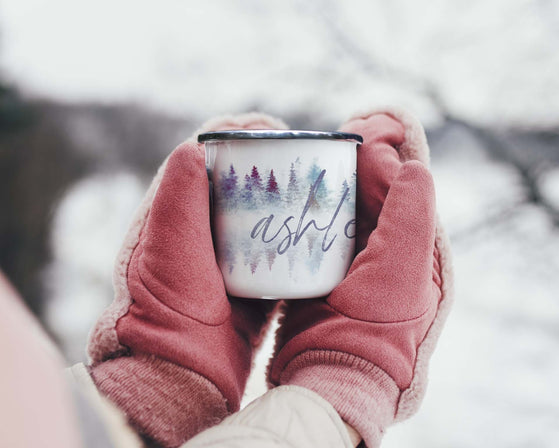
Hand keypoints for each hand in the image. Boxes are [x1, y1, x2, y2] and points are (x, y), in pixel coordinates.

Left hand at [88, 113, 286, 447]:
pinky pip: (275, 244)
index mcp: (175, 209)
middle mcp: (201, 226)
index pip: (210, 153)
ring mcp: (227, 252)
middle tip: (307, 161)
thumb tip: (195, 146)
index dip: (243, 134)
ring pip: (262, 209)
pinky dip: (293, 232)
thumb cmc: (164, 308)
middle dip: (275, 162)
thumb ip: (177, 198)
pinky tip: (317, 228)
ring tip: (318, 188)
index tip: (278, 132)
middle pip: (242, 177)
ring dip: (288, 196)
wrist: (175, 368)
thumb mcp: (167, 249)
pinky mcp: (249, 277)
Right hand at [268, 110, 452, 446]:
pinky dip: (299, 212)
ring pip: (334, 210)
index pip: (394, 188)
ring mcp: (345, 263)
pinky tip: (281, 199)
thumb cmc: (375, 326)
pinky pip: (310, 232)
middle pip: (362, 195)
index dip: (378, 158)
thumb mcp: (403, 269)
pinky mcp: (315, 274)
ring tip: (295, 165)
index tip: (355, 134)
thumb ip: (412, 217)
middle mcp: (378, 252)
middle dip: (343, 166)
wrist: (334, 376)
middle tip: (316, 145)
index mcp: (406, 247)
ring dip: (317, 186)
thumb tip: (413, 165)